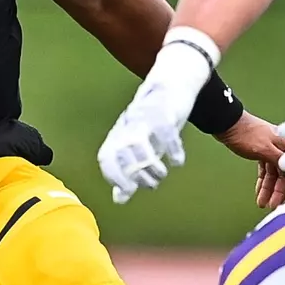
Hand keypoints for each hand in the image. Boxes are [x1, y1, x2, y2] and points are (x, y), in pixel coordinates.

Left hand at [99, 86, 190, 204]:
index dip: (113, 176)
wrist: (170, 85)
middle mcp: (128, 127)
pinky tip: (177, 161)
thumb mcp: (139, 148)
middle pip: (122, 154)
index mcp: (119, 135)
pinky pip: (165, 134)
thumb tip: (118, 198)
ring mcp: (145, 119)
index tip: (127, 191)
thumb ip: (128, 172)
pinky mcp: (164, 114)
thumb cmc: (152, 122)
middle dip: (136, 176)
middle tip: (151, 185)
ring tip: (161, 175)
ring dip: (151, 167)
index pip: (106, 157)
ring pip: (139, 145)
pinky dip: (172, 151)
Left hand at [216, 113, 284, 209]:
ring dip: (268, 190)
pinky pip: (265, 171)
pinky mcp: (260, 152)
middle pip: (283, 174)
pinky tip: (259, 192)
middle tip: (273, 206)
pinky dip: (262, 182)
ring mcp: (271, 151)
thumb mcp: (264, 149)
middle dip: (278, 191)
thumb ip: (279, 161)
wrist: (226, 123)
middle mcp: (281, 149)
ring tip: (262, 203)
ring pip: (273, 174)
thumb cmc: (245, 133)